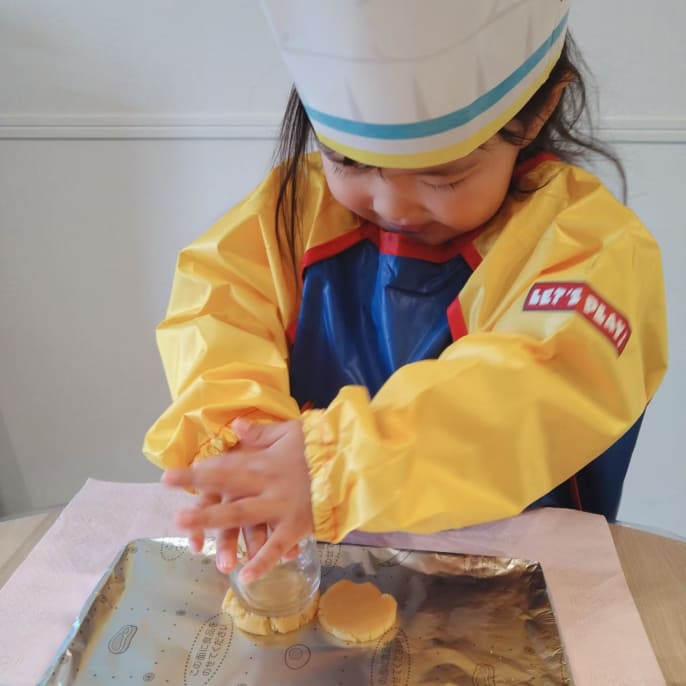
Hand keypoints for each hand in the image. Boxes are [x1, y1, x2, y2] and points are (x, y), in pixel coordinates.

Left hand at [162, 418, 313, 582]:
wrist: (352, 460)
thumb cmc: (319, 446)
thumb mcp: (289, 431)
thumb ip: (260, 432)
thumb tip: (235, 424)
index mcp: (262, 462)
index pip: (223, 467)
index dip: (195, 473)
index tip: (168, 478)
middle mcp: (267, 485)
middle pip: (228, 496)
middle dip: (201, 508)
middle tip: (175, 519)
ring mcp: (281, 507)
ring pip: (246, 521)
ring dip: (221, 534)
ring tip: (197, 548)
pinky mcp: (298, 525)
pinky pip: (276, 545)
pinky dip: (262, 561)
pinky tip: (243, 576)